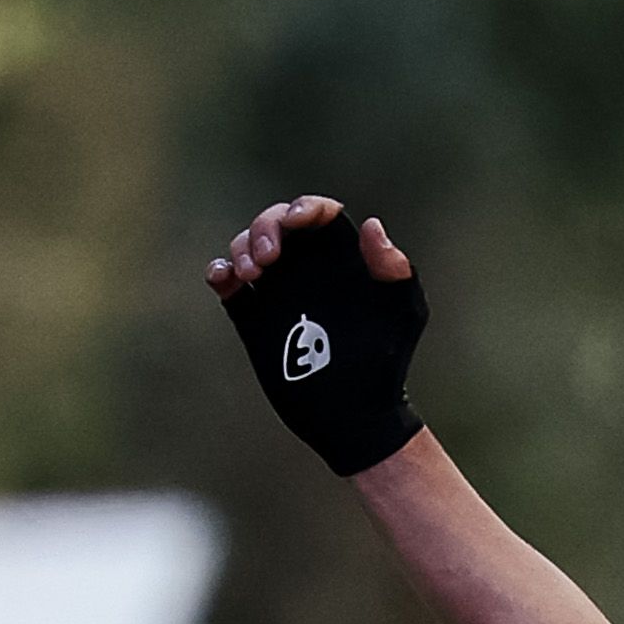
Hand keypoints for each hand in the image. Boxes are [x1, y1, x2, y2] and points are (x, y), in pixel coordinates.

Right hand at [210, 195, 429, 475]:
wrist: (355, 415)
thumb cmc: (387, 364)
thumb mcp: (403, 314)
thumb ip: (394, 270)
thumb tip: (373, 227)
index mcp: (342, 259)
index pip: (318, 215)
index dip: (304, 208)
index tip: (295, 221)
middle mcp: (308, 268)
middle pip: (275, 222)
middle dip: (264, 226)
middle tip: (268, 258)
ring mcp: (279, 291)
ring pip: (248, 247)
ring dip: (242, 247)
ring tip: (253, 274)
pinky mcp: (254, 316)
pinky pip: (228, 283)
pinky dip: (220, 272)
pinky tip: (225, 279)